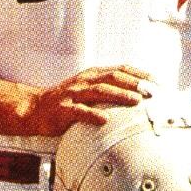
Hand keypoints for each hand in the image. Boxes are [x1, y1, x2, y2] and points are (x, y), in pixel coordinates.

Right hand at [26, 65, 150, 135]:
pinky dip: (93, 115)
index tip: (155, 80)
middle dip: (134, 83)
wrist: (35, 108)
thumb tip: (134, 94)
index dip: (138, 74)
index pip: (119, 70)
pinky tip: (105, 120)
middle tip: (151, 91)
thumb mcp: (86, 88)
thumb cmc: (65, 100)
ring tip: (135, 101)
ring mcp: (74, 95)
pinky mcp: (64, 110)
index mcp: (91, 75)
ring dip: (120, 95)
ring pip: (99, 91)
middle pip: (112, 78)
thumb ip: (106, 88)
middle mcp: (84, 82)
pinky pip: (80, 112)